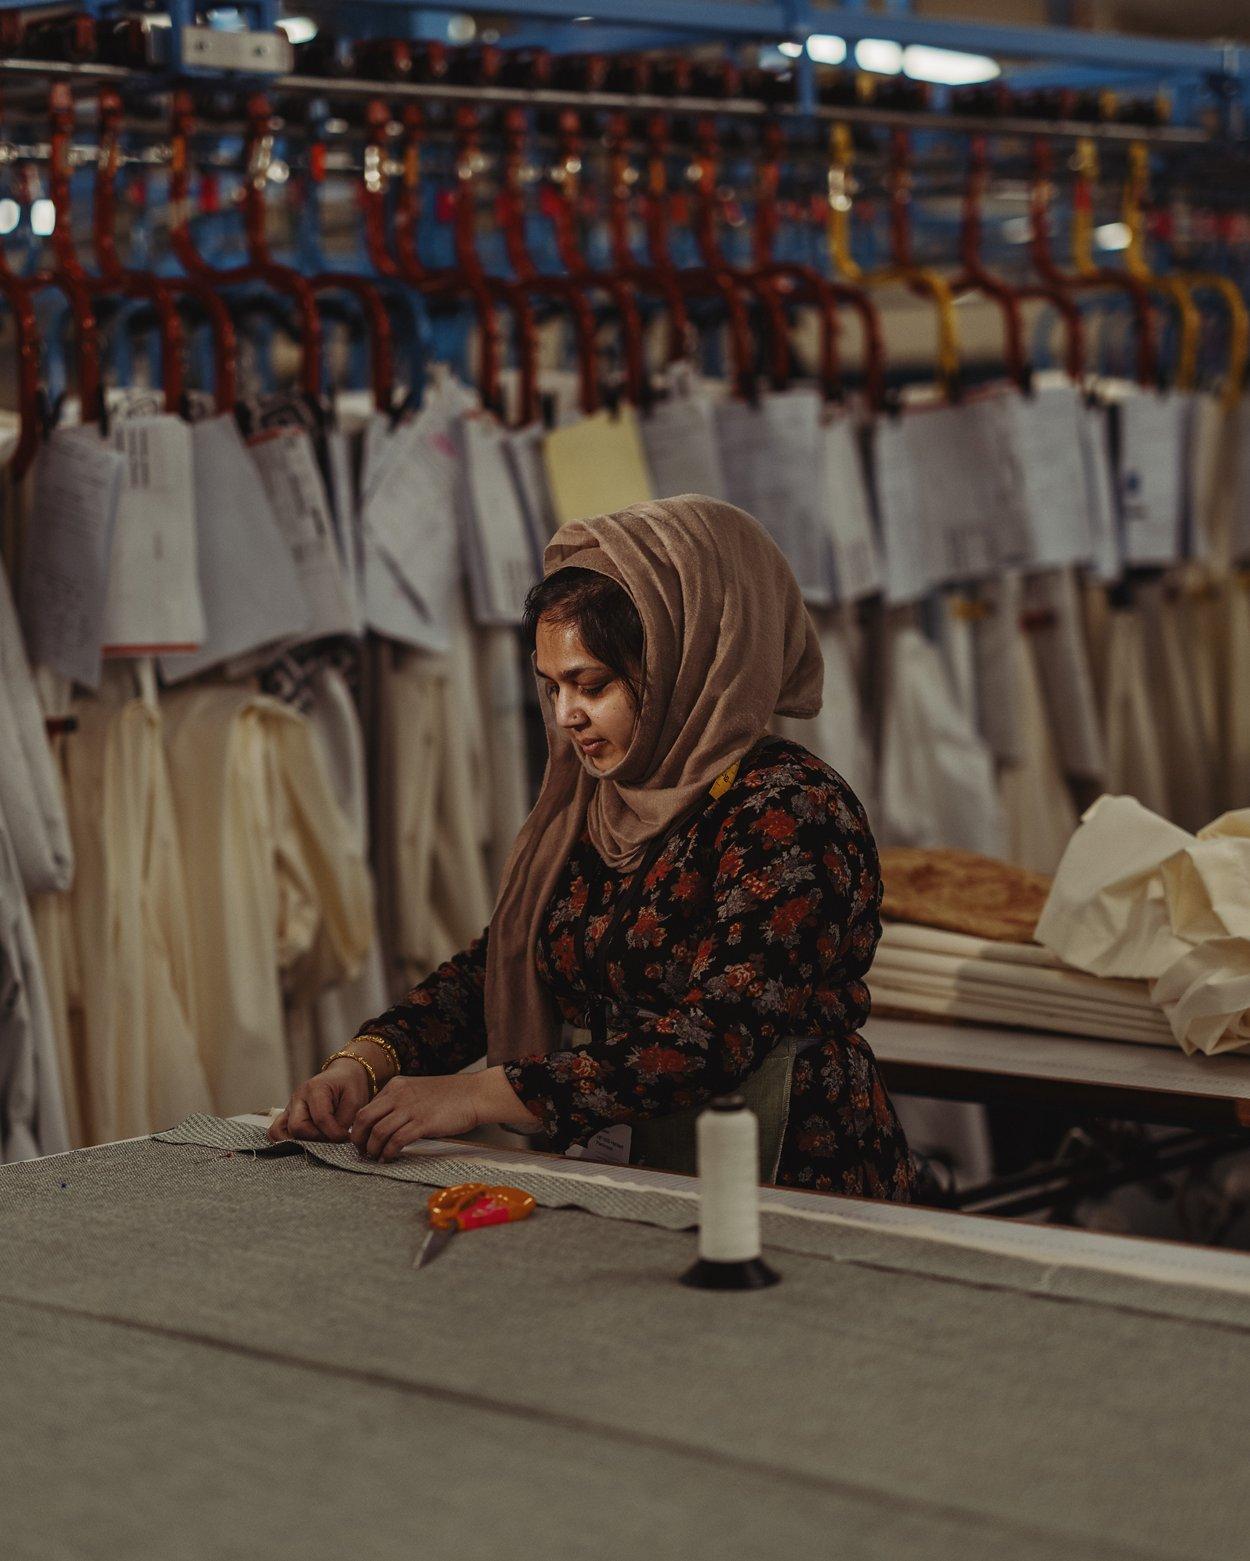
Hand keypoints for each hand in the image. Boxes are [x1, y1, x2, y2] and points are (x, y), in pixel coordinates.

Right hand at [268, 1059, 369, 1144]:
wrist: (342, 1076)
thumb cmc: (349, 1087)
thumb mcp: (355, 1100)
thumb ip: (344, 1120)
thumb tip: (334, 1139)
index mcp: (315, 1088)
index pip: (320, 1119)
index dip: (334, 1133)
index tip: (346, 1137)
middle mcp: (298, 1097)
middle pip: (297, 1127)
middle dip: (316, 1139)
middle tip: (332, 1138)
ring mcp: (289, 1106)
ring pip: (280, 1131)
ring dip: (299, 1141)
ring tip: (317, 1141)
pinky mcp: (286, 1115)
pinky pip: (276, 1131)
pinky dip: (286, 1141)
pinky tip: (305, 1143)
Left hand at [349, 1073, 482, 1161]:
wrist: (475, 1094)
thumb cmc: (450, 1096)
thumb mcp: (418, 1091)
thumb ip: (400, 1103)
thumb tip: (384, 1124)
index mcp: (396, 1086)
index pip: (366, 1107)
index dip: (359, 1128)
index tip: (361, 1141)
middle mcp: (399, 1095)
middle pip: (364, 1118)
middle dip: (358, 1139)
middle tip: (362, 1152)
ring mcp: (410, 1108)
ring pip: (378, 1131)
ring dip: (373, 1149)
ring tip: (375, 1158)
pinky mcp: (423, 1123)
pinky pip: (396, 1140)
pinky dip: (388, 1152)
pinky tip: (389, 1158)